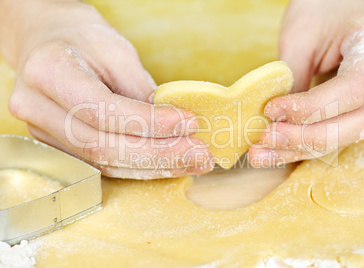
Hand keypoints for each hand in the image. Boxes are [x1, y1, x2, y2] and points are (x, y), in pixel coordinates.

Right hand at [1, 0, 214, 177]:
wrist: (47, 40)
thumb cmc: (82, 38)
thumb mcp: (116, 51)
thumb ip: (141, 91)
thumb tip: (175, 127)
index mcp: (48, 73)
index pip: (104, 111)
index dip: (150, 123)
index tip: (189, 123)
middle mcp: (37, 108)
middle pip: (102, 146)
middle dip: (158, 155)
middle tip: (200, 154)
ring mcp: (43, 132)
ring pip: (104, 163)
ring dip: (154, 167)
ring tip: (192, 162)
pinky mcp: (58, 145)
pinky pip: (102, 165)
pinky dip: (138, 167)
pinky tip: (167, 164)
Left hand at [249, 0, 363, 166]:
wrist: (337, 5)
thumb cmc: (319, 11)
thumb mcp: (300, 37)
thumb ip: (293, 78)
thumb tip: (273, 121)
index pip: (352, 89)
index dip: (311, 107)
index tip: (272, 109)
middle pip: (358, 123)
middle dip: (308, 137)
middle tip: (266, 138)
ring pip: (347, 136)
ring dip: (300, 149)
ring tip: (260, 154)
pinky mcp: (359, 107)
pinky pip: (335, 133)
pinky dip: (303, 146)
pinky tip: (273, 151)